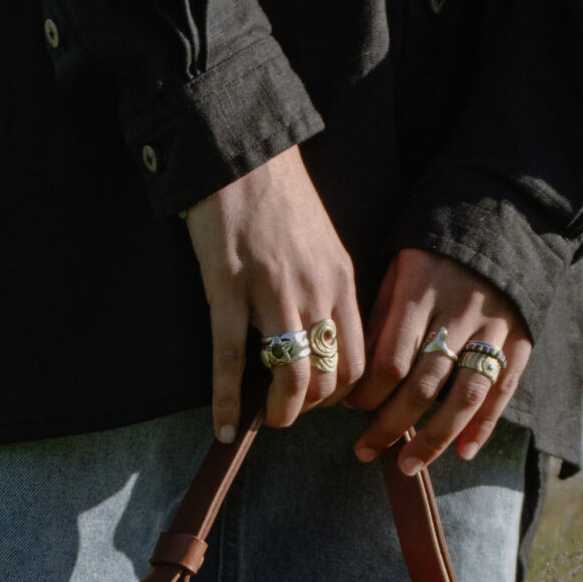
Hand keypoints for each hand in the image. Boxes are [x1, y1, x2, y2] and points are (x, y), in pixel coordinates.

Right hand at [185, 146, 364, 441]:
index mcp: (341, 280)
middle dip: (313, 408)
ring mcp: (271, 292)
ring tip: (267, 420)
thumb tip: (322, 337)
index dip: (343, 395)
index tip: (322, 402)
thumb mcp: (323, 244)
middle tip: (291, 412)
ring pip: (292, 376)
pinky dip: (227, 402)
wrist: (241, 155)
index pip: (358, 359)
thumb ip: (328, 289)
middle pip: (330, 376)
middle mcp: (314, 291)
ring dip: (282, 412)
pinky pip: (231, 360)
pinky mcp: (227, 290)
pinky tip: (224, 426)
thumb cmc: (280, 198)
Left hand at [348, 248, 530, 469]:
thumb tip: (359, 376)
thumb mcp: (399, 270)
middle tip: (364, 450)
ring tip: (408, 465)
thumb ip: (381, 318)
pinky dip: (482, 426)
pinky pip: (500, 392)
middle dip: (390, 425)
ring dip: (433, 439)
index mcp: (422, 292)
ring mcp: (494, 329)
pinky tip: (461, 453)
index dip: (368, 395)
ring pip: (463, 396)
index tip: (351, 408)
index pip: (391, 361)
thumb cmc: (436, 251)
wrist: (504, 221)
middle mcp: (460, 313)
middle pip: (424, 385)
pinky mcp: (520, 340)